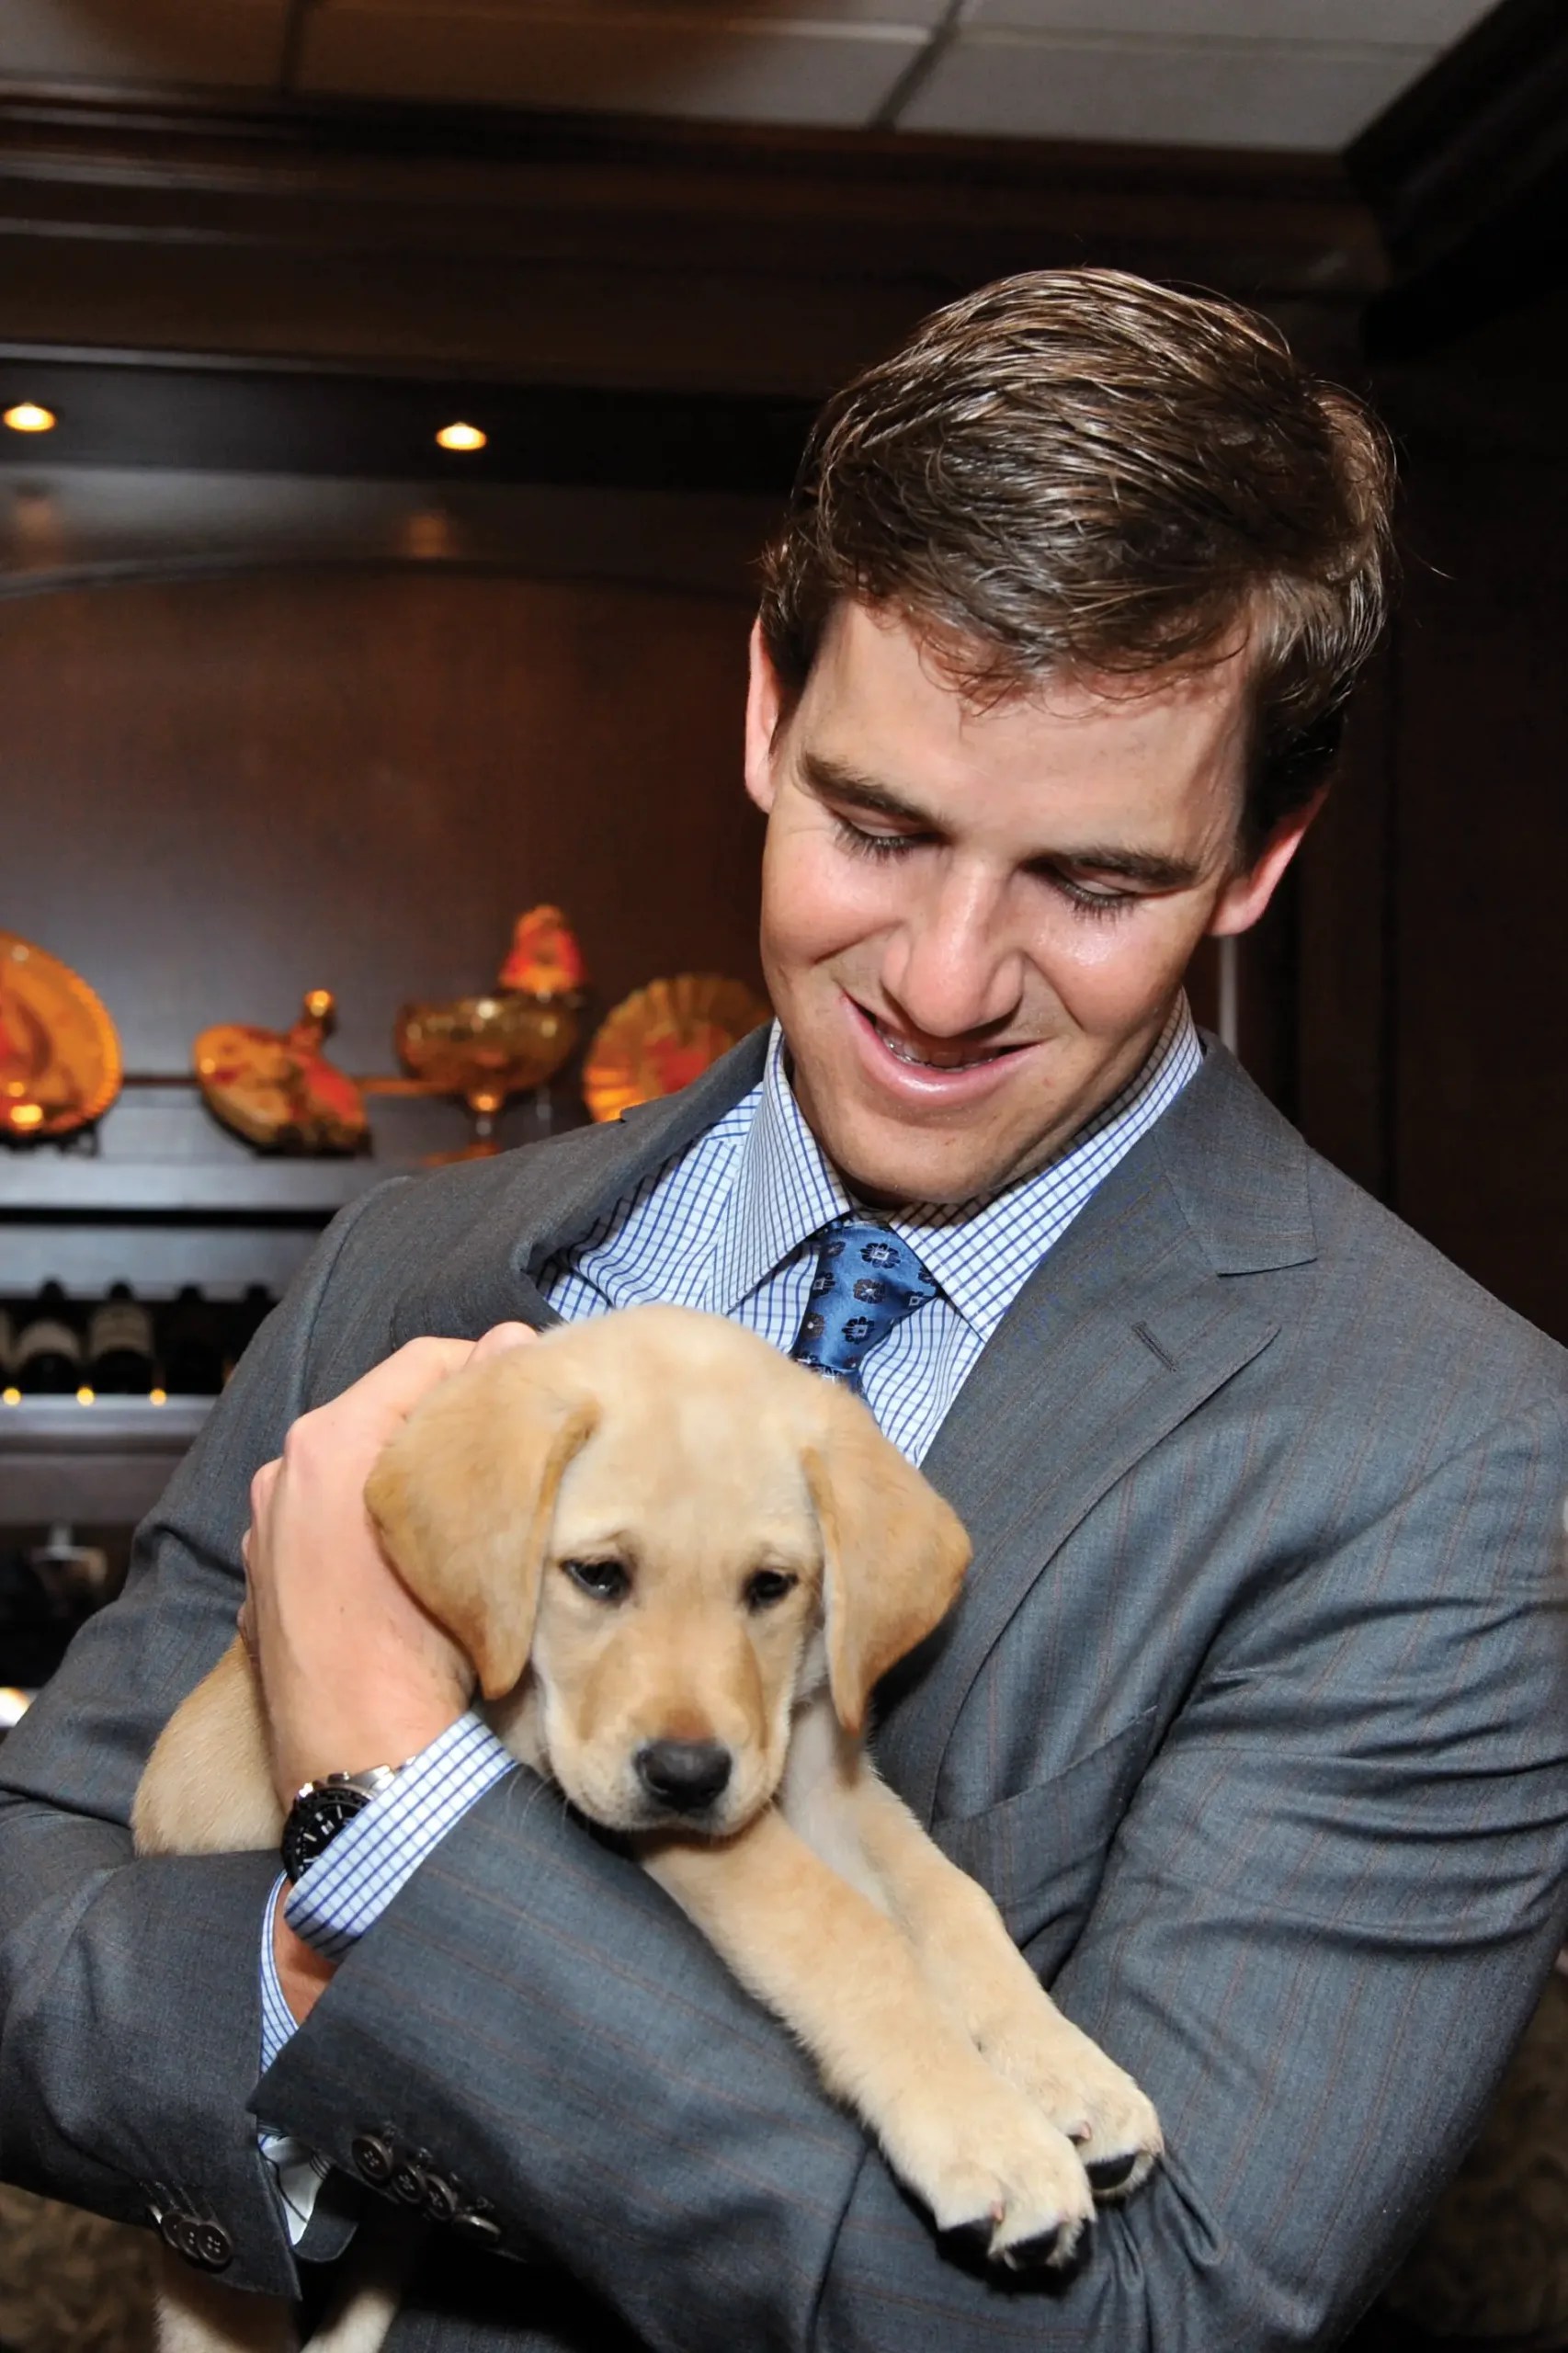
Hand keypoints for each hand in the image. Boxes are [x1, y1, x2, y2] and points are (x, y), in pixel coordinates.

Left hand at [240, 1323, 537, 1813]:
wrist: (373, 1769)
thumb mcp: (478, 1526)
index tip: (537, 1397)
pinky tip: (423, 1557)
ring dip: (413, 1472)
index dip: (490, 1371)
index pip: (425, 1362)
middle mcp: (282, 1478)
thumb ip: (487, 1419)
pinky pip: (328, 1520)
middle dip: (450, 1425)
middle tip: (518, 1448)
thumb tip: (515, 1341)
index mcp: (327, 1446)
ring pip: (358, 1467)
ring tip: (477, 1504)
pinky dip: (373, 1520)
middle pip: (388, 1414)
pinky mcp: (266, 1580)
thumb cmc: (432, 1653)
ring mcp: (267, 1532)